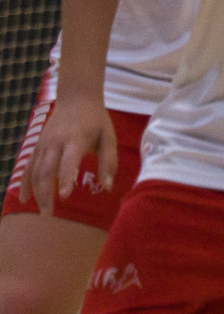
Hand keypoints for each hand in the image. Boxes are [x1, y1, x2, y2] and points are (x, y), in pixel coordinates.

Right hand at [31, 96, 114, 213]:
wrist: (76, 98)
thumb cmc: (96, 120)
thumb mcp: (109, 137)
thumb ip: (109, 162)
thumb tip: (107, 187)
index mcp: (75, 139)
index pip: (68, 161)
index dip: (65, 178)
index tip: (64, 197)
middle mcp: (55, 143)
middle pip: (46, 170)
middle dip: (46, 193)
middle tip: (50, 214)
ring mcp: (43, 144)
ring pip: (34, 171)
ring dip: (36, 192)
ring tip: (42, 211)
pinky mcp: (36, 146)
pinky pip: (27, 166)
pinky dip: (24, 182)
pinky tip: (24, 198)